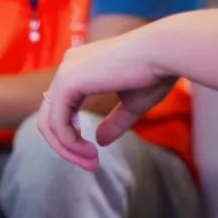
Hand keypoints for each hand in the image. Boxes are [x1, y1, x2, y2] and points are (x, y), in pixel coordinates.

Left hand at [38, 29, 176, 170]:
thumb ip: (114, 122)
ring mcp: (64, 73)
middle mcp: (67, 67)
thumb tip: (98, 142)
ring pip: (50, 124)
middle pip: (50, 119)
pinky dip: (69, 143)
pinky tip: (90, 152)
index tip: (93, 157)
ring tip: (92, 163)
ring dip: (68, 149)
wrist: (168, 52)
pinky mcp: (68, 81)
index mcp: (79, 68)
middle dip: (66, 148)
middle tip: (90, 166)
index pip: (61, 110)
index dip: (72, 138)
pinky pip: (58, 122)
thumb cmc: (157, 72)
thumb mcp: (133, 104)